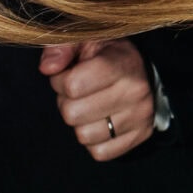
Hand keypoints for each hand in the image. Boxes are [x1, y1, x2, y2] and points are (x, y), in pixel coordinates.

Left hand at [40, 39, 154, 161]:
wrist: (144, 72)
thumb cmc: (108, 55)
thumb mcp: (86, 40)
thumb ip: (62, 47)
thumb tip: (48, 68)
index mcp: (122, 64)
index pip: (72, 86)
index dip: (60, 81)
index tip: (69, 74)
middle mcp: (135, 92)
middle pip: (72, 114)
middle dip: (68, 103)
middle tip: (80, 92)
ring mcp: (140, 117)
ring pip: (84, 135)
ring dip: (80, 122)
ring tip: (90, 105)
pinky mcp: (140, 137)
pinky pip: (99, 152)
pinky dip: (94, 140)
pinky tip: (101, 120)